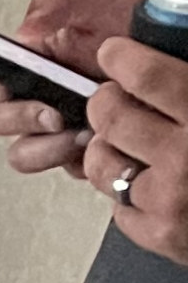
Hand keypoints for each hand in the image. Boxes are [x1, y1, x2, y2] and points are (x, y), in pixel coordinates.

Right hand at [0, 0, 140, 177]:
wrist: (179, 55)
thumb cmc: (141, 30)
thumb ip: (57, 3)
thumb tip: (23, 33)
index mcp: (29, 63)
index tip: (0, 86)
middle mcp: (36, 97)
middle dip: (21, 118)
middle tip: (51, 111)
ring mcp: (55, 127)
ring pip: (22, 152)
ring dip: (44, 147)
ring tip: (77, 132)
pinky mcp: (78, 152)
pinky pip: (60, 168)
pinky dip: (76, 159)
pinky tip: (97, 141)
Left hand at [84, 30, 187, 265]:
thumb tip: (181, 49)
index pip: (149, 77)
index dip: (123, 59)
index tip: (114, 53)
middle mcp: (187, 157)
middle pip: (112, 117)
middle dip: (105, 101)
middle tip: (111, 97)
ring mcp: (168, 200)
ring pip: (102, 163)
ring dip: (107, 147)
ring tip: (124, 141)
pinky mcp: (158, 234)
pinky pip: (117, 206)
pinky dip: (127, 192)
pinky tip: (150, 181)